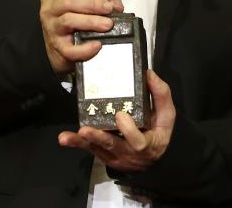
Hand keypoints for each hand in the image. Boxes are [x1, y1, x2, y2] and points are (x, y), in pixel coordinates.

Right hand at [39, 0, 123, 73]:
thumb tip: (116, 5)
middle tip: (108, 8)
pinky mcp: (58, 48)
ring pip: (68, 21)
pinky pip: (70, 49)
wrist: (64, 47)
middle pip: (67, 1)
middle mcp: (50, 9)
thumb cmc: (77, 17)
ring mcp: (52, 28)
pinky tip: (97, 45)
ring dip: (91, 22)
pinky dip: (85, 49)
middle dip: (91, 4)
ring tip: (108, 24)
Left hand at [58, 70, 175, 172]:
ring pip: (97, 149)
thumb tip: (148, 73)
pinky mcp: (103, 154)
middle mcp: (128, 152)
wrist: (151, 157)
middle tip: (85, 130)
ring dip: (82, 142)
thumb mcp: (167, 115)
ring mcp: (114, 155)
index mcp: (146, 143)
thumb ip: (161, 95)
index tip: (121, 115)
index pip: (138, 141)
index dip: (128, 131)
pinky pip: (90, 149)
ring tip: (67, 137)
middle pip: (112, 146)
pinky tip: (65, 139)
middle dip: (98, 138)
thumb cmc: (158, 131)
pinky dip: (77, 144)